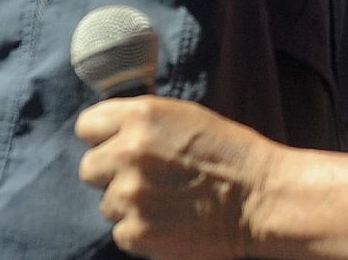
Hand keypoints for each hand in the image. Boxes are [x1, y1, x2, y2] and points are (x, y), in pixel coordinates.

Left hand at [76, 96, 269, 259]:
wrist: (261, 197)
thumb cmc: (230, 154)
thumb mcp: (188, 118)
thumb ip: (145, 122)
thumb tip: (111, 131)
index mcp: (143, 116)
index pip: (87, 125)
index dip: (104, 137)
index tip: (119, 145)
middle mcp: (129, 152)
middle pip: (90, 167)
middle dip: (112, 173)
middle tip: (148, 177)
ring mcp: (129, 195)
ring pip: (107, 203)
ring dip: (131, 203)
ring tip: (169, 199)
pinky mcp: (136, 232)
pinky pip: (122, 231)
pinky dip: (143, 228)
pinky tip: (172, 219)